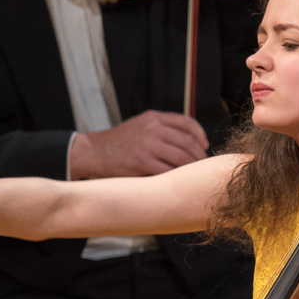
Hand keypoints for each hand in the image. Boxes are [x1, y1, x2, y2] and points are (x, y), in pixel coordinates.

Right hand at [69, 111, 208, 177]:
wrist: (94, 152)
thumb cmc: (120, 142)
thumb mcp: (140, 125)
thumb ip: (162, 127)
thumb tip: (190, 139)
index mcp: (154, 118)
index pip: (186, 122)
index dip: (200, 134)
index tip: (204, 145)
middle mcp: (152, 129)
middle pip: (187, 141)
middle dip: (199, 154)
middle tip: (202, 163)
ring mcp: (147, 145)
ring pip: (181, 157)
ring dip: (192, 167)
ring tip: (194, 173)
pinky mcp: (142, 163)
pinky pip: (168, 170)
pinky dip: (177, 176)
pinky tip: (179, 180)